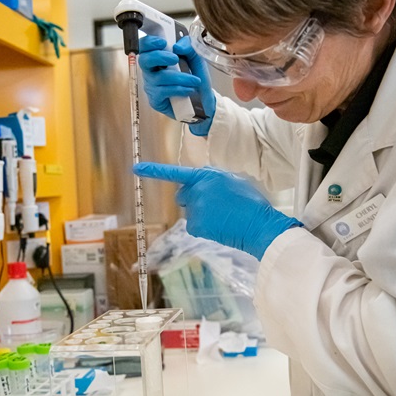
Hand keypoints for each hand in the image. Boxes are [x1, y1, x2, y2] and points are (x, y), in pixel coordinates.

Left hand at [133, 162, 302, 259]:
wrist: (259, 225)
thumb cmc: (252, 202)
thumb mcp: (234, 180)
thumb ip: (213, 179)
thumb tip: (202, 186)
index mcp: (207, 175)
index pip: (176, 172)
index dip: (154, 171)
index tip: (136, 169)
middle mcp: (197, 190)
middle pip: (182, 195)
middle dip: (191, 198)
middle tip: (212, 204)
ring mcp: (195, 208)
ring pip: (190, 211)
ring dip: (201, 212)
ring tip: (223, 215)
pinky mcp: (196, 225)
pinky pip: (194, 225)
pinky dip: (203, 226)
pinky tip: (220, 225)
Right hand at [138, 35, 215, 134]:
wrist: (203, 99)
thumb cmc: (194, 75)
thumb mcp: (196, 57)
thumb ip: (189, 46)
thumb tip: (177, 47)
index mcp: (158, 56)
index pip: (144, 46)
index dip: (149, 42)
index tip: (163, 42)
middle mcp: (151, 70)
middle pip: (144, 60)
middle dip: (159, 57)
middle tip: (175, 59)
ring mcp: (151, 86)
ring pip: (159, 78)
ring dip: (180, 77)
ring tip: (195, 80)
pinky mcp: (155, 100)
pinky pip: (164, 92)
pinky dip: (179, 89)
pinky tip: (189, 90)